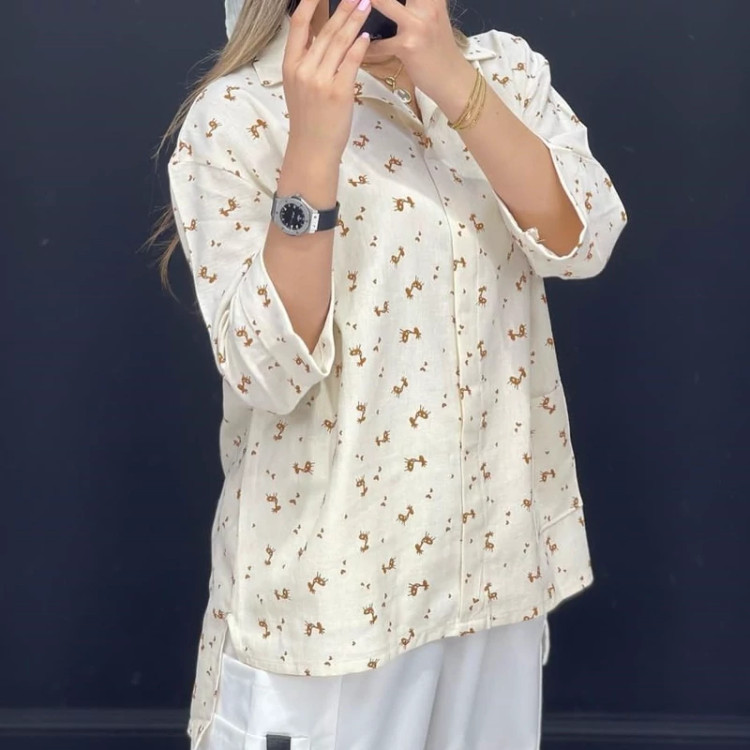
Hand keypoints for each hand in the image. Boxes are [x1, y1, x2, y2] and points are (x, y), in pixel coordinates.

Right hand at [282, 0, 372, 157]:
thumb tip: (321, 35)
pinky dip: (359, 47)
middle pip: (324, 30)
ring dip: (354, 20)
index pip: (298, 24)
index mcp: (290, 65)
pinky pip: (351, 62)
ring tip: (365, 4)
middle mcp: (303, 69)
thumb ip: (307, 60)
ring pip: (339, 42)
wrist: (312, 149)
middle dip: (342, 7)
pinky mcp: (339, 92)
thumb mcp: (299, 86)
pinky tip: (366, 36)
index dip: (310, 2)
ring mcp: (320, 80)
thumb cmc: (309, 119)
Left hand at [365, 0, 467, 100]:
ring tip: (349, 5)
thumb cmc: (439, 49)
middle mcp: (428, 4)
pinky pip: (379, 43)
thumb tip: (390, 1)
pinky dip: (366, 47)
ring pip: (383, 1)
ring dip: (361, 6)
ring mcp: (418, 24)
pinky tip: (359, 48)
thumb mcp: (433, 16)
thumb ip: (417, 3)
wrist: (452, 79)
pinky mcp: (409, 45)